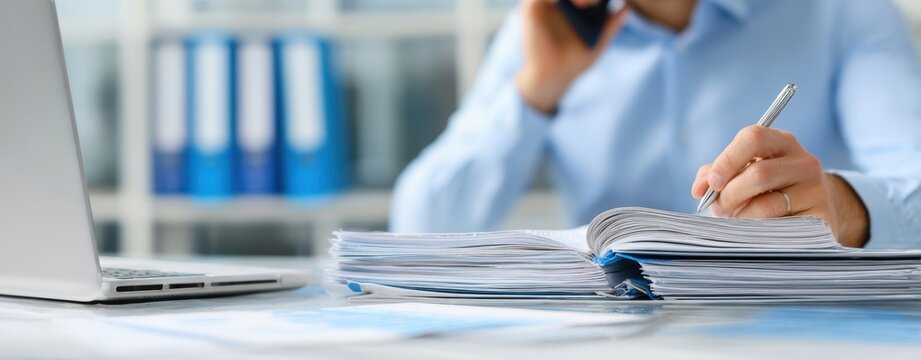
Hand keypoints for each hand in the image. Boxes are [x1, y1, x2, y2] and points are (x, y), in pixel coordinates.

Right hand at [515, 0, 629, 113]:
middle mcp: (557, 0)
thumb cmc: (574, 60)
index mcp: (573, 4)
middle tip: (594, 3)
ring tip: (588, 4)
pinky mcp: (531, 8)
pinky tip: (567, 4)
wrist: (552, 77)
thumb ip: (611, 26)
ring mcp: (544, 2)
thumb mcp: (599, 42)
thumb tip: (627, 9)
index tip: (601, 3)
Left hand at [690, 125, 869, 247]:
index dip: (727, 160)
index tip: (712, 183)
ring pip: (766, 206)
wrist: (812, 209)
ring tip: (737, 219)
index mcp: (782, 142)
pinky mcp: (821, 218)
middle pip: (758, 174)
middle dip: (729, 195)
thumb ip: (716, 174)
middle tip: (718, 208)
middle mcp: (804, 162)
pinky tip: (755, 231)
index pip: (753, 138)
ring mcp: (817, 190)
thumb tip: (699, 188)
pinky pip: (779, 229)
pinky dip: (759, 232)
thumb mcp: (744, 172)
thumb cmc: (766, 188)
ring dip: (741, 216)